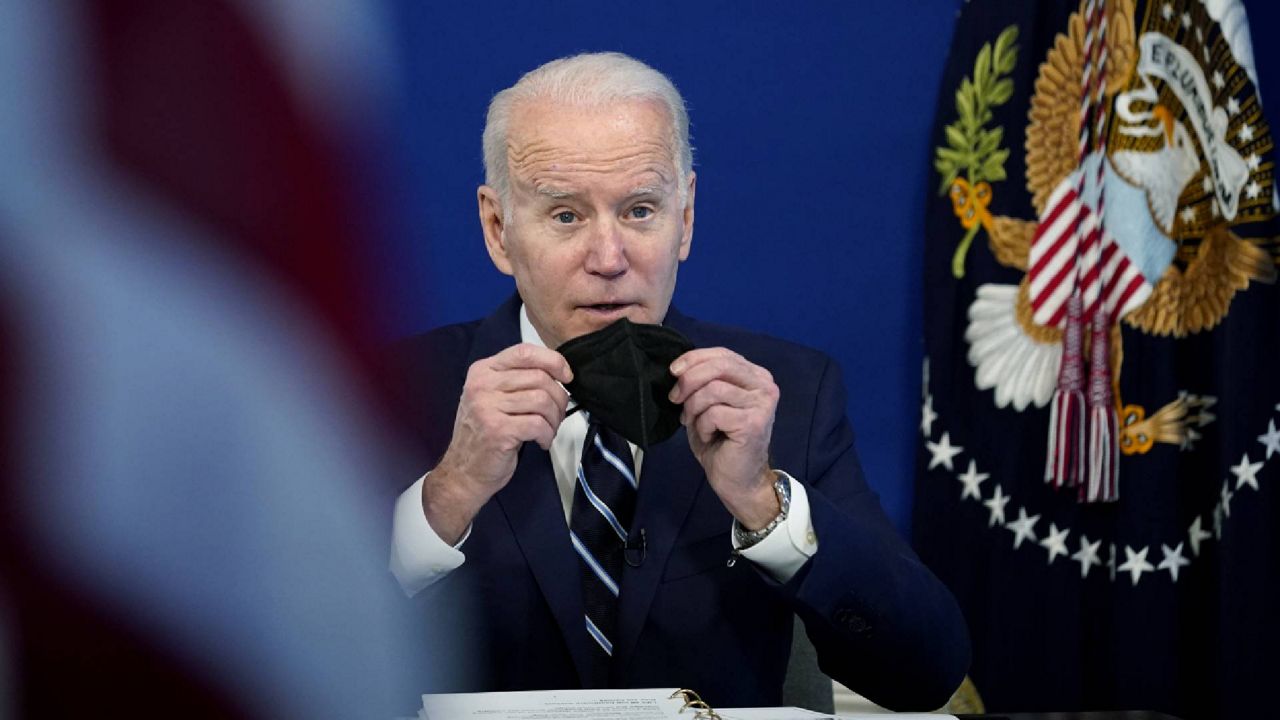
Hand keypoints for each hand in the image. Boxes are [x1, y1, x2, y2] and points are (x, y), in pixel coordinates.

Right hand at [424, 343, 571, 542]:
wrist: (464, 472)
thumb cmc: (485, 435)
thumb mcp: (494, 398)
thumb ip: (518, 380)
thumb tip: (559, 373)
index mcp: (483, 371)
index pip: (525, 352)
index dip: (553, 361)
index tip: (566, 376)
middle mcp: (482, 385)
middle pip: (539, 377)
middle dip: (558, 398)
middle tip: (556, 415)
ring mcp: (487, 407)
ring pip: (542, 400)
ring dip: (555, 419)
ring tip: (548, 430)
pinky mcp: (497, 430)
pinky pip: (538, 424)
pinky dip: (547, 434)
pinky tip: (541, 441)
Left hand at [669, 348, 780, 529]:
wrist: (738, 480)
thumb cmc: (721, 442)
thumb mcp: (708, 404)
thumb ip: (702, 382)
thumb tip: (679, 368)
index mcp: (755, 376)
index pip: (723, 354)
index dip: (694, 358)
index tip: (673, 371)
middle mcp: (765, 385)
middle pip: (719, 366)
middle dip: (689, 380)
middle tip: (675, 399)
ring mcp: (762, 403)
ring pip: (712, 389)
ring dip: (694, 408)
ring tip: (694, 423)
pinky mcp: (754, 422)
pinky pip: (713, 413)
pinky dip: (702, 425)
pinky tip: (708, 436)